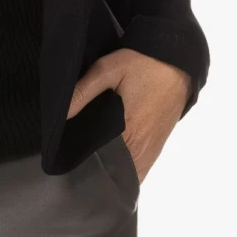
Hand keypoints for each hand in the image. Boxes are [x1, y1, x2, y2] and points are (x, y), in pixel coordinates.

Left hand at [67, 48, 190, 183]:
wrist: (177, 62)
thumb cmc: (142, 65)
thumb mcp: (108, 70)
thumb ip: (83, 91)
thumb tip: (60, 116)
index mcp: (128, 133)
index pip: (102, 164)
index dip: (84, 166)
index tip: (67, 163)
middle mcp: (142, 148)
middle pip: (115, 174)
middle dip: (95, 172)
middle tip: (74, 163)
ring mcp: (152, 150)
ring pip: (128, 174)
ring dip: (111, 173)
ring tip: (89, 162)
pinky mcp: (157, 146)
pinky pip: (139, 168)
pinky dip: (125, 169)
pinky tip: (109, 159)